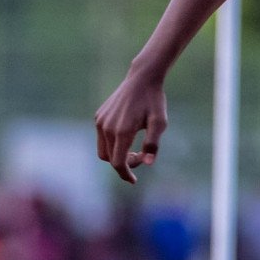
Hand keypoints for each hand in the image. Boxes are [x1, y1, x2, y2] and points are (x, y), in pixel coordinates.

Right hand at [95, 68, 167, 183]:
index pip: (117, 162)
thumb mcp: (160, 123)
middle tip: (140, 156)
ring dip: (115, 154)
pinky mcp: (99, 116)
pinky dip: (112, 143)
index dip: (125, 173)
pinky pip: (101, 137)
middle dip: (122, 164)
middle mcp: (106, 127)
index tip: (134, 180)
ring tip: (133, 148)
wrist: (141, 79)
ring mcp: (100, 121)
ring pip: (102, 149)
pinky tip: (127, 134)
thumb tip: (148, 163)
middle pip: (108, 158)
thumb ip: (153, 144)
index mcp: (121, 131)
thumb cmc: (154, 101)